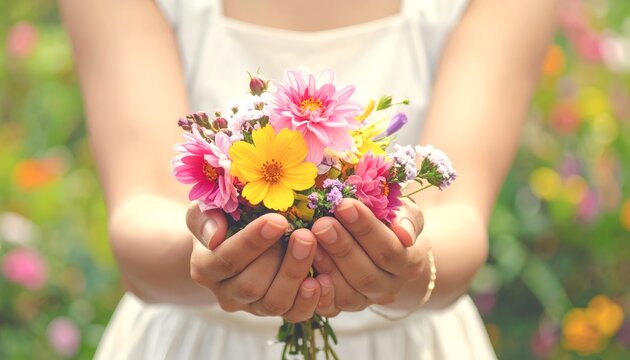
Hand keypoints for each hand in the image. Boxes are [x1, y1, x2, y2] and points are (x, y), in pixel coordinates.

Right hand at [186, 203, 332, 322]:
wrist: (233, 240)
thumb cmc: (222, 217)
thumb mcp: (206, 210)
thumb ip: (204, 218)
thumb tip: (214, 235)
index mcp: (205, 268)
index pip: (226, 260)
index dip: (252, 242)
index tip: (277, 220)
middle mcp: (227, 293)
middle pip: (251, 286)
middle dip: (280, 259)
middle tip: (304, 234)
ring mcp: (253, 306)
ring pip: (274, 303)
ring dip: (296, 274)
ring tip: (312, 246)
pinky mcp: (279, 311)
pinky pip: (295, 314)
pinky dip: (310, 300)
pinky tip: (322, 278)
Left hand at [311, 199, 425, 315]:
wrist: (385, 248)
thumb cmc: (391, 222)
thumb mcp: (406, 213)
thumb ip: (407, 219)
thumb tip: (404, 234)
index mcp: (408, 264)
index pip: (388, 249)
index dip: (366, 229)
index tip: (344, 205)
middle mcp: (388, 287)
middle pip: (366, 274)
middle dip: (342, 248)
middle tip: (322, 224)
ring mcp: (366, 301)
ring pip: (348, 294)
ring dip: (327, 267)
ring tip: (309, 241)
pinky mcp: (342, 308)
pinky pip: (331, 309)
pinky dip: (318, 294)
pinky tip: (306, 273)